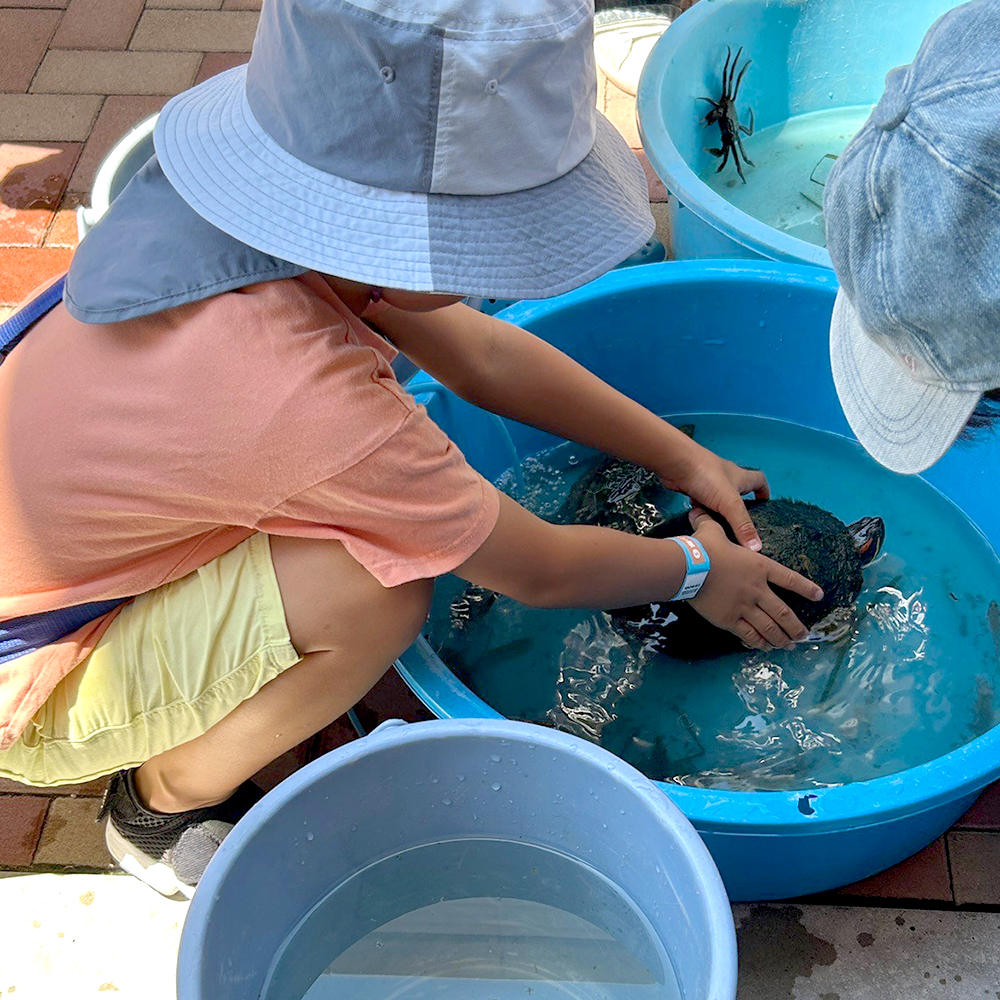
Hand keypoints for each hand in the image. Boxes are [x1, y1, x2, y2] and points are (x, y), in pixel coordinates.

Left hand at [657, 437, 768, 551]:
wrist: (675, 464)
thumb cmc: (707, 477)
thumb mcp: (729, 503)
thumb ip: (742, 525)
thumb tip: (756, 548)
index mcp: (740, 477)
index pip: (759, 481)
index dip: (764, 492)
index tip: (765, 506)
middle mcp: (726, 478)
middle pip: (738, 492)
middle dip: (741, 508)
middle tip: (741, 527)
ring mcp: (708, 482)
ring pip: (718, 500)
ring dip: (720, 512)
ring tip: (722, 531)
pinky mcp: (693, 487)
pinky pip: (702, 502)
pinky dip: (703, 511)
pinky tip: (701, 523)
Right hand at [687, 510, 823, 650]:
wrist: (687, 568)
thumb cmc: (702, 548)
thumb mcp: (711, 531)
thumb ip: (711, 524)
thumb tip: (699, 511)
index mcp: (759, 567)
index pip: (789, 579)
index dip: (806, 588)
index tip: (819, 596)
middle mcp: (757, 589)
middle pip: (783, 612)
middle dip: (796, 626)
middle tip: (804, 635)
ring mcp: (744, 607)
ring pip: (770, 628)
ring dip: (782, 638)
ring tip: (789, 645)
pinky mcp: (729, 620)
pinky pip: (749, 635)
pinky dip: (759, 643)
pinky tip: (765, 647)